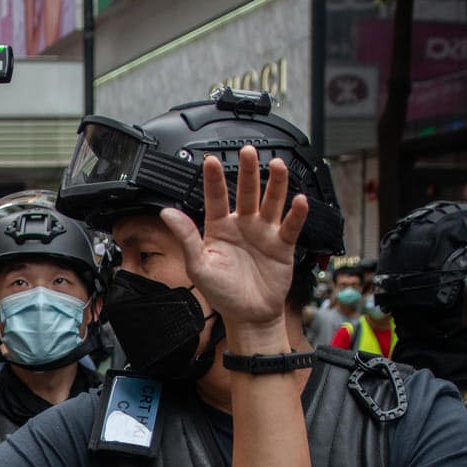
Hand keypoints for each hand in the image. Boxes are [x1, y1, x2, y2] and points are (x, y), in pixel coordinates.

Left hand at [160, 145, 308, 336]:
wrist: (248, 315)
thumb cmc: (221, 293)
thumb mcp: (198, 266)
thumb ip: (186, 237)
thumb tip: (167, 213)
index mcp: (219, 227)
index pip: (216, 198)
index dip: (213, 180)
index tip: (210, 160)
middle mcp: (243, 225)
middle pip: (247, 192)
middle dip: (248, 171)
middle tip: (249, 151)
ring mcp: (264, 233)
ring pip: (271, 202)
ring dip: (276, 184)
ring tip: (277, 165)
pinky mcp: (282, 245)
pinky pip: (290, 226)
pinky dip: (296, 214)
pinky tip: (299, 201)